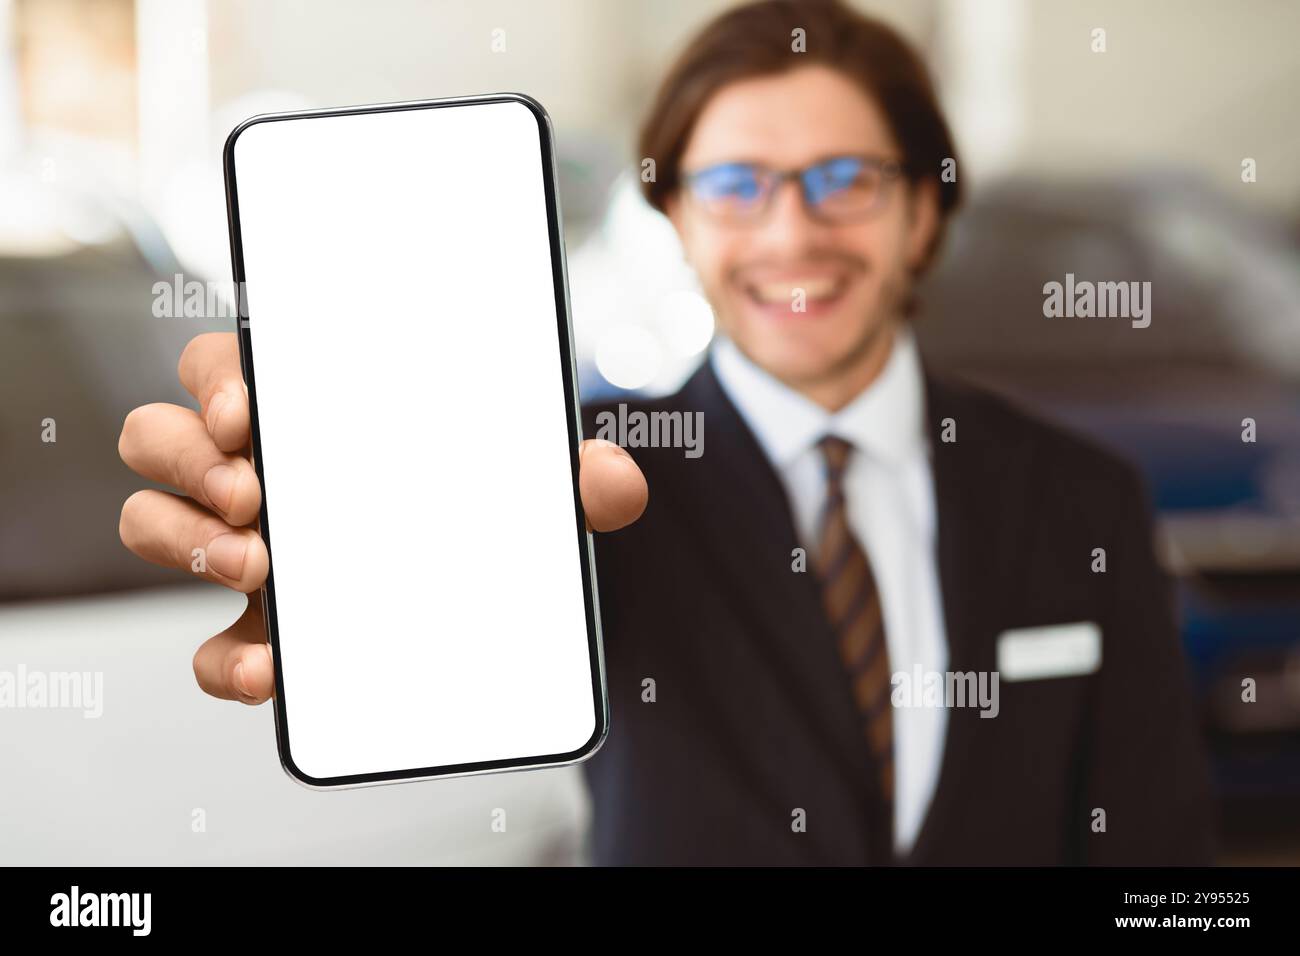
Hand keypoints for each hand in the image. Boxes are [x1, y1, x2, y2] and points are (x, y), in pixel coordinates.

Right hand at [118, 332, 647, 704]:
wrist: (479, 613)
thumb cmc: (480, 516)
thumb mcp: (530, 491)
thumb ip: (574, 479)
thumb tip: (615, 480)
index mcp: (310, 416)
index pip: (228, 366)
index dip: (218, 376)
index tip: (249, 405)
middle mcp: (258, 475)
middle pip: (162, 434)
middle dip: (189, 457)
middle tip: (257, 490)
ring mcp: (245, 553)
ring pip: (152, 520)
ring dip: (184, 540)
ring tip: (260, 563)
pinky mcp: (257, 634)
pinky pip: (204, 649)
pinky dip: (221, 663)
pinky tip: (272, 669)